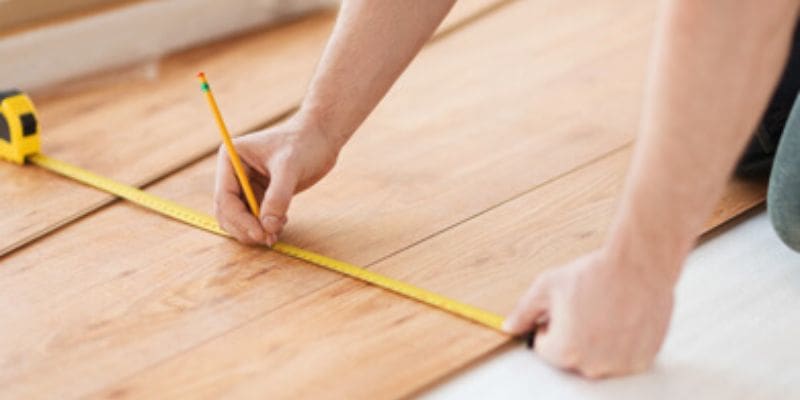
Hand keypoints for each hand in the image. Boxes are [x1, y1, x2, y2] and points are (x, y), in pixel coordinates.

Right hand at [214, 115, 340, 245]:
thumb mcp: (290, 168)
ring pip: (240, 219)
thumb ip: (278, 197)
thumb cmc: (304, 143)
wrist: (321, 138)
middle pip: (227, 212)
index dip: (239, 220)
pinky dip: (265, 227)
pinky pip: (255, 218)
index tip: (259, 234)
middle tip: (268, 238)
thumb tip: (267, 227)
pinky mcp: (261, 194)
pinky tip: (282, 222)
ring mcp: (246, 184)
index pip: (225, 198)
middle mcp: (233, 173)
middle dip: (246, 228)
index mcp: (231, 158)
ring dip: (255, 230)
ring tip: (277, 230)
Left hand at [503, 248, 675, 377]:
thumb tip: (508, 327)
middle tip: (586, 308)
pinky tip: (622, 318)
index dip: (550, 325)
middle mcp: (593, 365)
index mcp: (565, 351)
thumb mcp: (547, 287)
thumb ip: (524, 312)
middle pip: (571, 356)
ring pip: (597, 357)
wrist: (639, 264)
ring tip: (605, 311)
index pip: (545, 348)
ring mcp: (620, 365)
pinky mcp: (642, 359)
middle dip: (572, 335)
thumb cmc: (594, 274)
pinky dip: (620, 342)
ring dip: (596, 340)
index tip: (564, 310)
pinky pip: (622, 357)